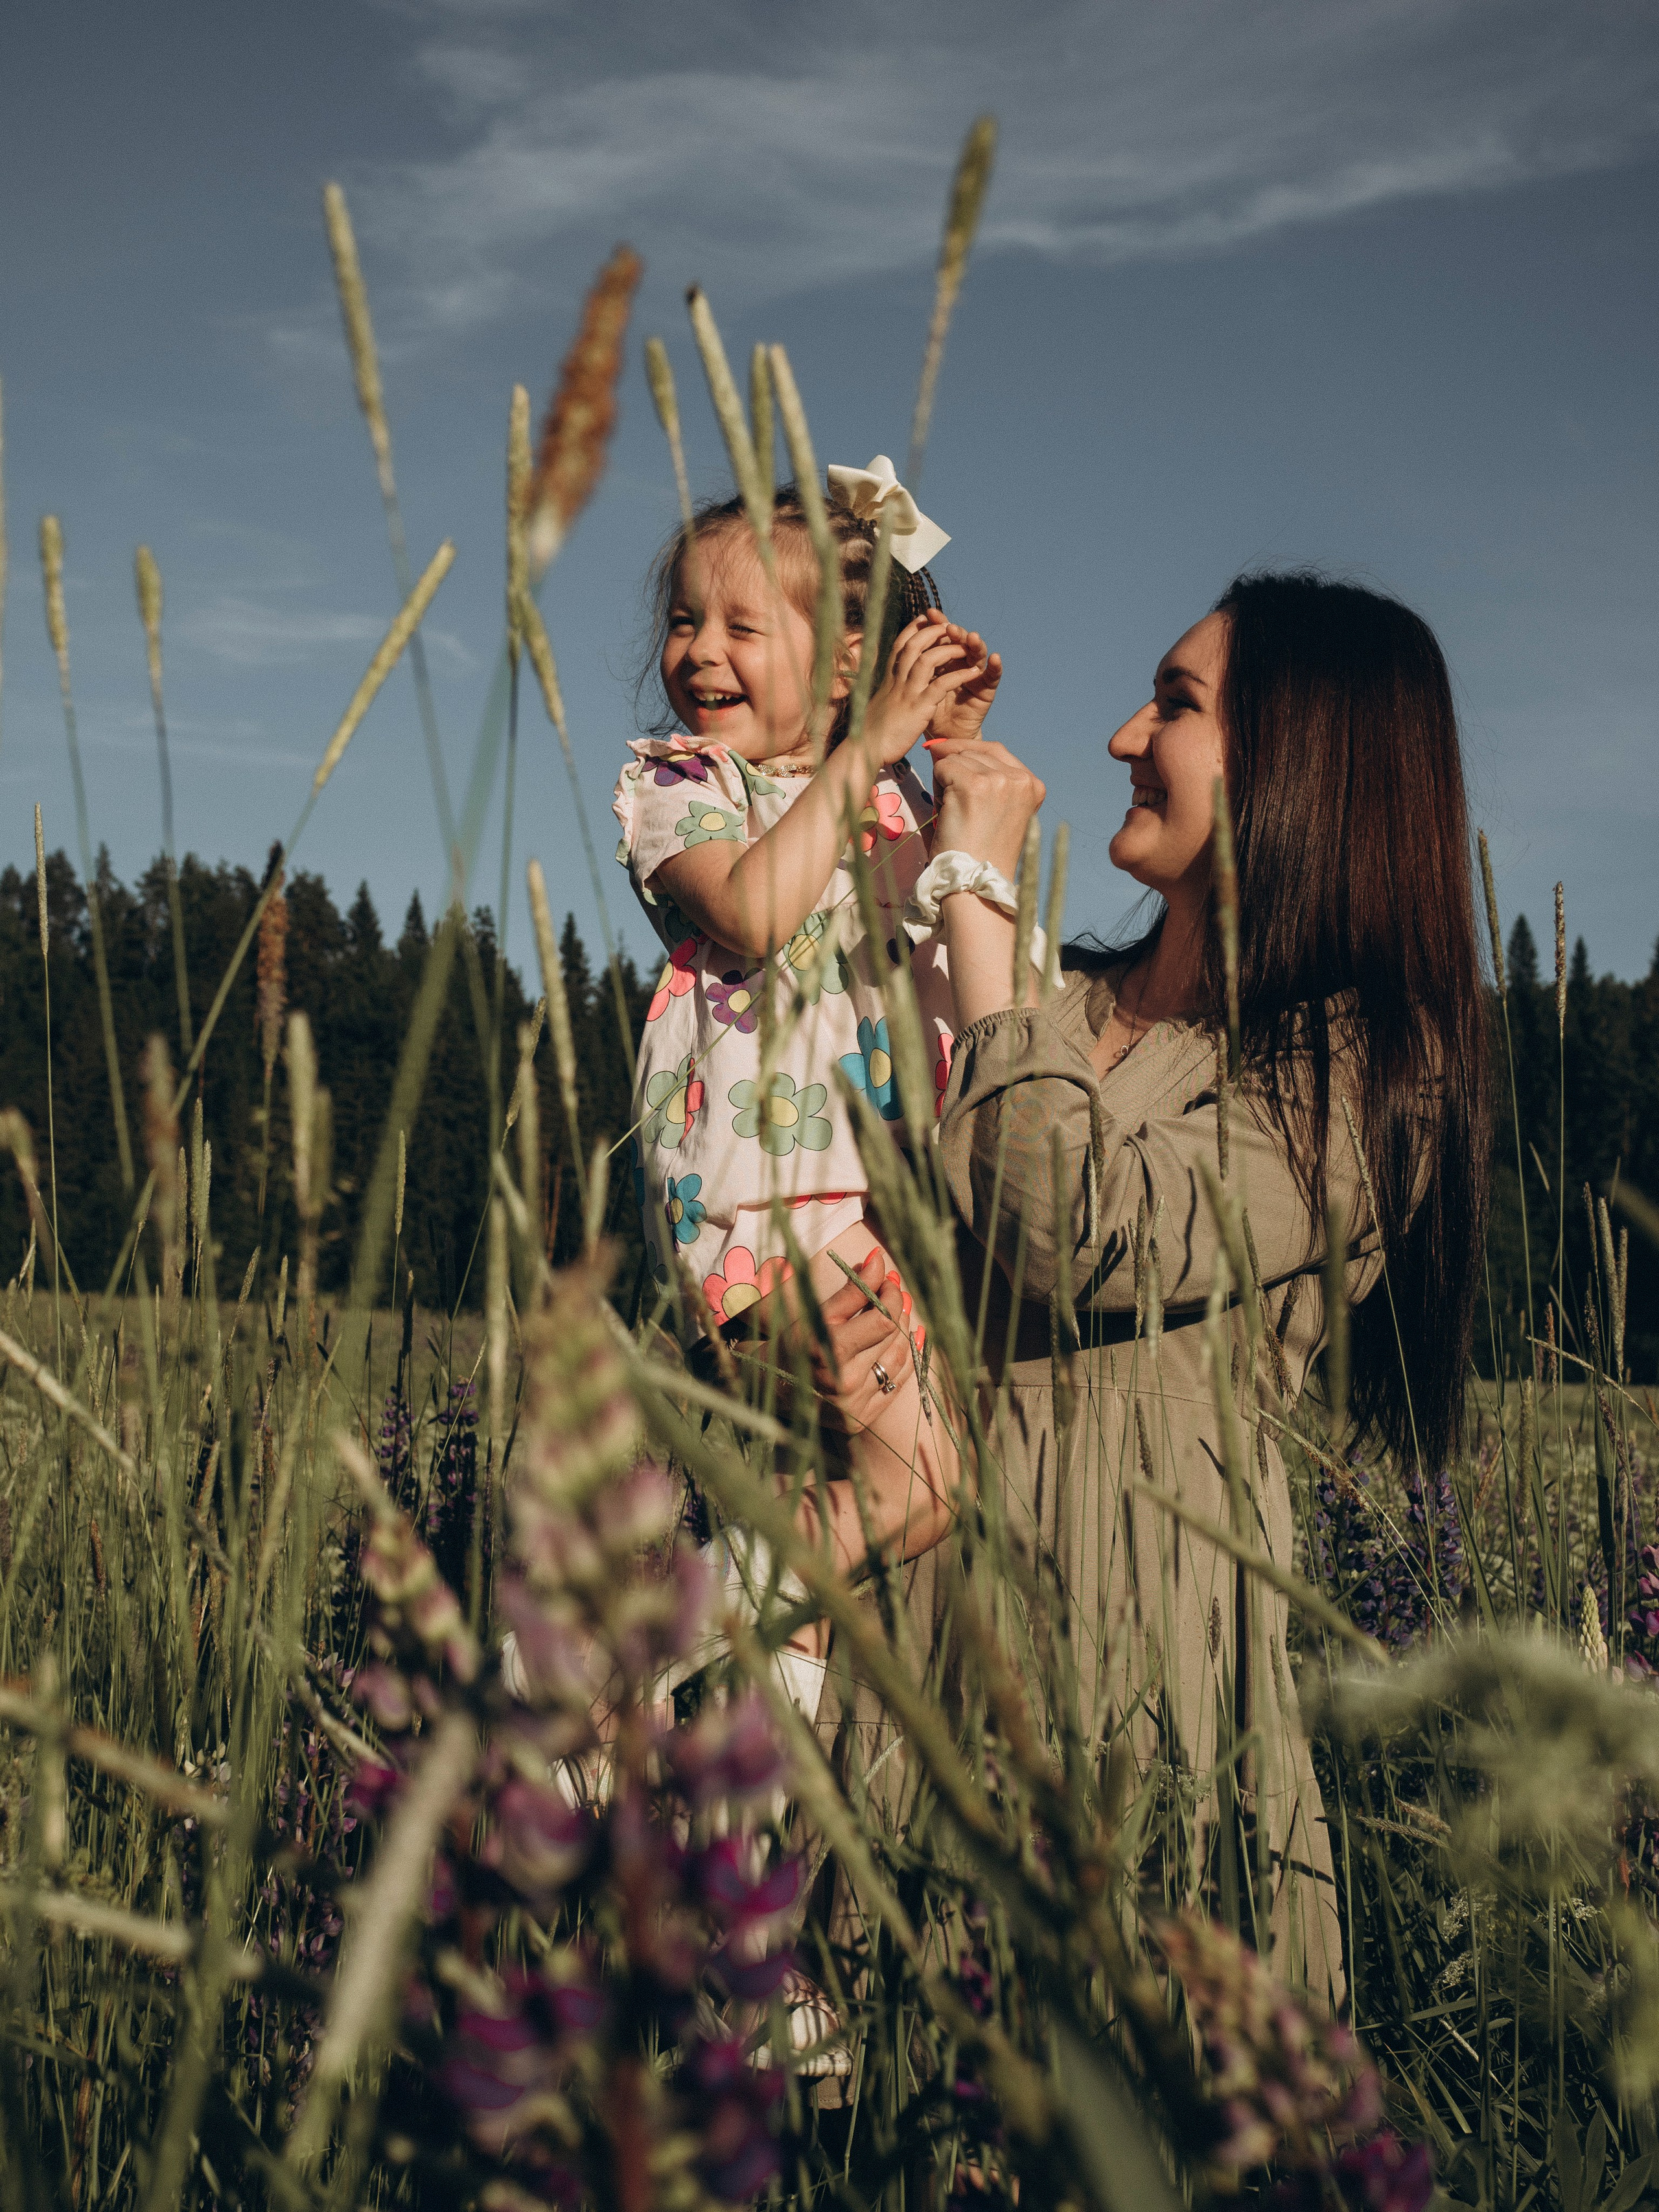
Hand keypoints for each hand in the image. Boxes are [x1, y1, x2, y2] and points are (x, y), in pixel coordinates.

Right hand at [796, 1249, 908, 1434]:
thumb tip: (879, 1258)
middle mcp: (842, 1382)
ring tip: (900, 1309)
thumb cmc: (789, 1345)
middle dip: (897, 1307)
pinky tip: (911, 1335)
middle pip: (892, 1337)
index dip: (891, 1294)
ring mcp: (854, 1405)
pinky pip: (897, 1383)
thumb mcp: (814, 1314)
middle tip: (894, 1288)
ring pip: (899, 1358)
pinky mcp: (862, 1419)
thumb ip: (851, 1290)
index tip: (886, 1277)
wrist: (770, 1391)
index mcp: (826, 1351)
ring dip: (905, 1329)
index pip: (882, 1319)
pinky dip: (908, 1356)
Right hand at [860, 612, 991, 769]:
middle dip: (934, 632)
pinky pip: (942, 684)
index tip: (926, 618)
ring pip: (929, 659)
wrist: (863, 749)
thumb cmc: (870, 731)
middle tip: (951, 627)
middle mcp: (896, 680)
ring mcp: (907, 692)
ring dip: (949, 650)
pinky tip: (973, 673)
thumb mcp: (878, 704)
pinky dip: (960, 675)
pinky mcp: (919, 707)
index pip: (901, 644)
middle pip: (914, 644)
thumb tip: (888, 687)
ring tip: (966, 649)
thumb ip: (887, 691)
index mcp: (888, 678)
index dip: (914, 629)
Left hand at [923, 736, 1045, 877]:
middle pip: (974, 750)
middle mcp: (1021, 779)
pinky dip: (937, 787)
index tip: (950, 763)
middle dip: (957, 771)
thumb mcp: (998, 810)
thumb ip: (989, 780)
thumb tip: (945, 747)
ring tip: (954, 812)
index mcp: (1033, 785)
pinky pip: (942, 767)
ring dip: (946, 780)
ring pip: (957, 757)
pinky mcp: (974, 785)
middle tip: (956, 806)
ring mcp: (999, 780)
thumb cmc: (980, 853)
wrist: (975, 883)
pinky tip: (947, 811)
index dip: (968, 753)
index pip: (995, 750)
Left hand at [924, 620, 1000, 742]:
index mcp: (942, 658)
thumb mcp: (916, 685)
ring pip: (977, 654)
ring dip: (976, 645)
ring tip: (972, 637)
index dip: (937, 624)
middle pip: (960, 642)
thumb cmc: (926, 711)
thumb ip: (913, 664)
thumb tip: (892, 639)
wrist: (940, 737)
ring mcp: (975, 674)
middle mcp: (960, 662)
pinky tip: (994, 658)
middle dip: (956, 632)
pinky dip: (995, 666)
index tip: (929, 613)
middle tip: (950, 627)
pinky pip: (993, 676)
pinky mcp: (987, 689)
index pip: (941, 636)